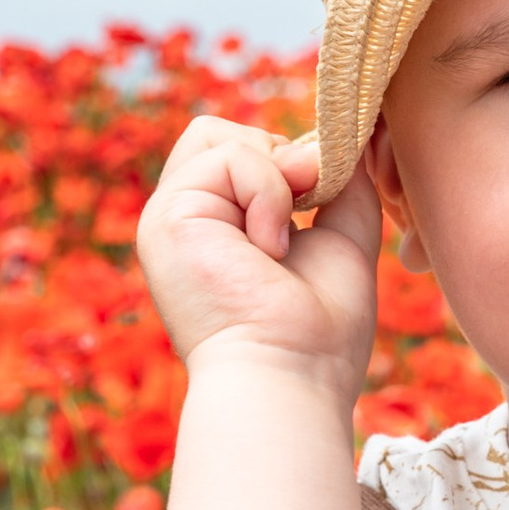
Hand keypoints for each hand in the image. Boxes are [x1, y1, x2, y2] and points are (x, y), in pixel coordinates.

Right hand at [136, 113, 383, 385]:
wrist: (290, 375)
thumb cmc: (319, 333)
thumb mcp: (342, 239)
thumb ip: (340, 183)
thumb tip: (331, 136)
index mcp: (218, 230)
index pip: (241, 152)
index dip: (290, 161)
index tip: (322, 202)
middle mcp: (187, 222)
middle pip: (220, 133)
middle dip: (279, 159)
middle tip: (307, 210)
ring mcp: (169, 219)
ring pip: (222, 137)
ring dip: (275, 179)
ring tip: (282, 241)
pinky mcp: (166, 218)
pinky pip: (229, 156)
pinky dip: (269, 192)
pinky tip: (270, 247)